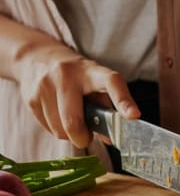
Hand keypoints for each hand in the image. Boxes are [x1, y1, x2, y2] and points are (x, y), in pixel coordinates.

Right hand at [15, 41, 139, 147]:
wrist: (37, 57)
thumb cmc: (76, 78)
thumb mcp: (94, 84)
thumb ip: (106, 110)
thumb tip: (112, 138)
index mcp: (91, 71)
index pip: (111, 83)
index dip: (123, 101)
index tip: (133, 115)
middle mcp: (66, 74)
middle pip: (73, 122)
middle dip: (82, 138)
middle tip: (86, 137)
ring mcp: (45, 85)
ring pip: (60, 130)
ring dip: (68, 135)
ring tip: (71, 120)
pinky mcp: (31, 97)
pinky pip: (48, 129)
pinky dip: (55, 129)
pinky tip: (56, 115)